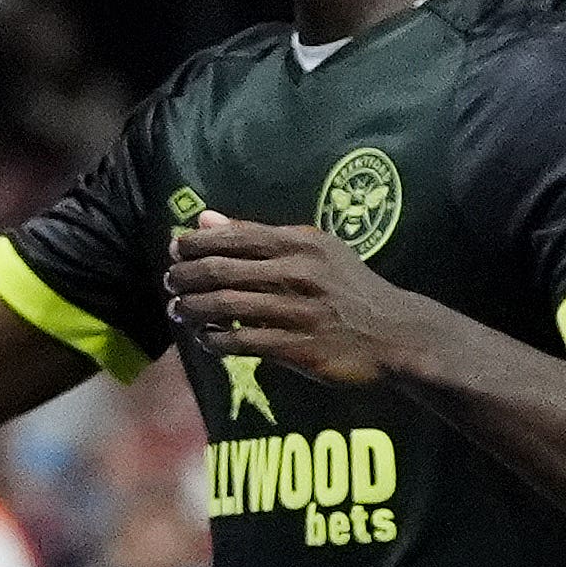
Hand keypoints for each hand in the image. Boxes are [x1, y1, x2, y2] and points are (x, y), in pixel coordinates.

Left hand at [163, 213, 442, 385]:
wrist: (397, 333)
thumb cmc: (349, 288)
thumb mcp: (314, 250)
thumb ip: (258, 235)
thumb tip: (202, 219)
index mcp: (300, 243)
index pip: (233, 236)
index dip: (194, 244)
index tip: (174, 251)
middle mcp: (297, 273)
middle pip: (221, 271)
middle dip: (185, 277)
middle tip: (169, 283)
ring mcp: (298, 311)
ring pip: (226, 307)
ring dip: (193, 309)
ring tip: (178, 311)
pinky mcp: (298, 347)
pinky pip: (242, 342)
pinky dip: (215, 341)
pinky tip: (205, 339)